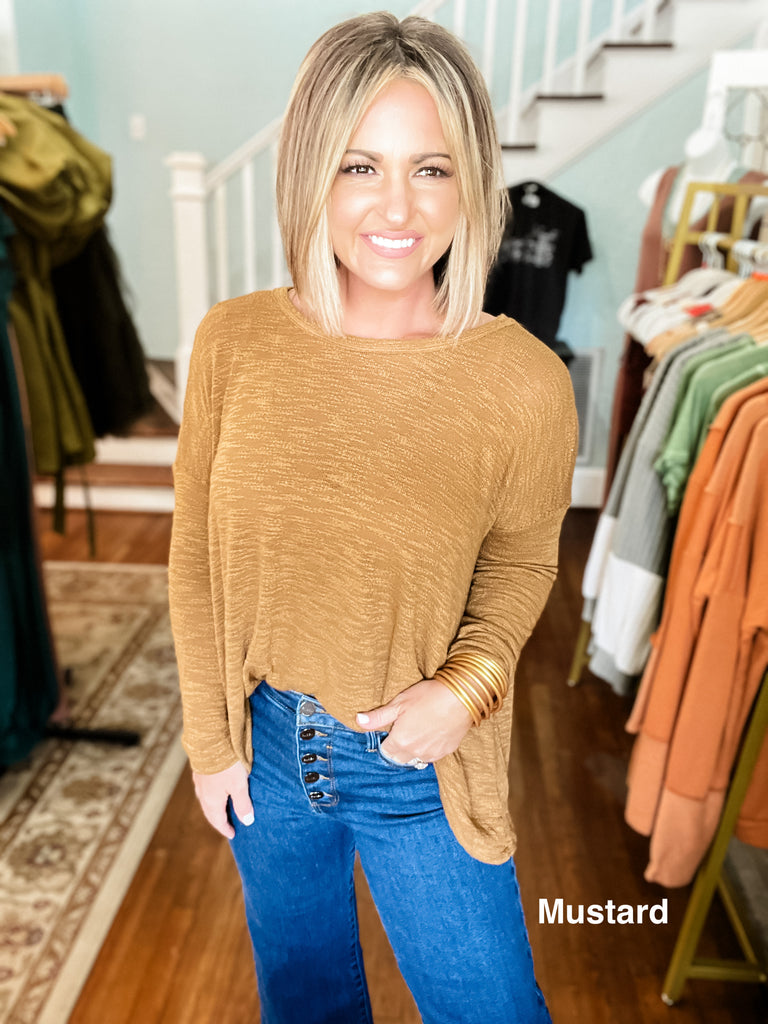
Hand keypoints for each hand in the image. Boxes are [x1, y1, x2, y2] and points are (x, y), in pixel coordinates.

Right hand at [192, 761, 253, 839]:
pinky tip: (216, 790)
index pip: (218, 821)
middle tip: (228, 825)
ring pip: (206, 801)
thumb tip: (247, 822)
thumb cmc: (227, 765)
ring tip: (223, 809)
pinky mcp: (200, 771)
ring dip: (214, 808)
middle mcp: (203, 794)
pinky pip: (204, 790)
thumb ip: (243, 804)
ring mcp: (199, 782)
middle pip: (211, 813)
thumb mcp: (239, 786)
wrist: (210, 741)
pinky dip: (211, 796)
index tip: (233, 834)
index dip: (226, 829)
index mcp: (212, 801)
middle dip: (219, 820)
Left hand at [356, 677, 472, 765]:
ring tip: (416, 732)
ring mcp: (432, 753)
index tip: (389, 731)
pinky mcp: (446, 751)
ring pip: (416, 759)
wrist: (461, 697)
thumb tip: (358, 721)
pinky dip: (427, 749)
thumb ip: (378, 716)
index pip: (385, 752)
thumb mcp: (399, 703)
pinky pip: (431, 756)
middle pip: (399, 759)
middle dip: (397, 748)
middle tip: (402, 731)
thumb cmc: (428, 696)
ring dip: (412, 750)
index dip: (385, 741)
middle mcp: (415, 752)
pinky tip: (430, 734)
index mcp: (401, 741)